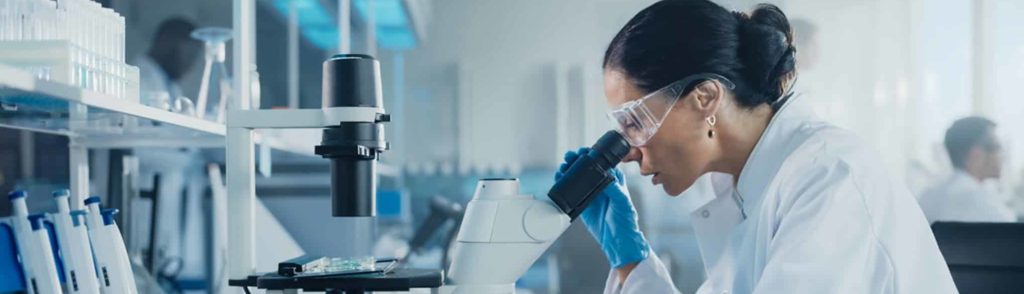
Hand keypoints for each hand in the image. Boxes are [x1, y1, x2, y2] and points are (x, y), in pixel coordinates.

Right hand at [555, 148, 649, 268]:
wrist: (617, 239)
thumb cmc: (625, 220)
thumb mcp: (622, 202)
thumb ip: (615, 189)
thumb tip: (607, 175)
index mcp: (613, 179)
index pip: (601, 161)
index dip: (591, 154)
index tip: (583, 152)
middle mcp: (601, 183)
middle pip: (586, 167)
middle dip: (577, 160)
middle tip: (569, 157)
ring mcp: (591, 192)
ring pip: (577, 176)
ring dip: (569, 169)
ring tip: (562, 167)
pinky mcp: (582, 203)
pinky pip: (571, 190)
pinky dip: (564, 183)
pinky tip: (559, 179)